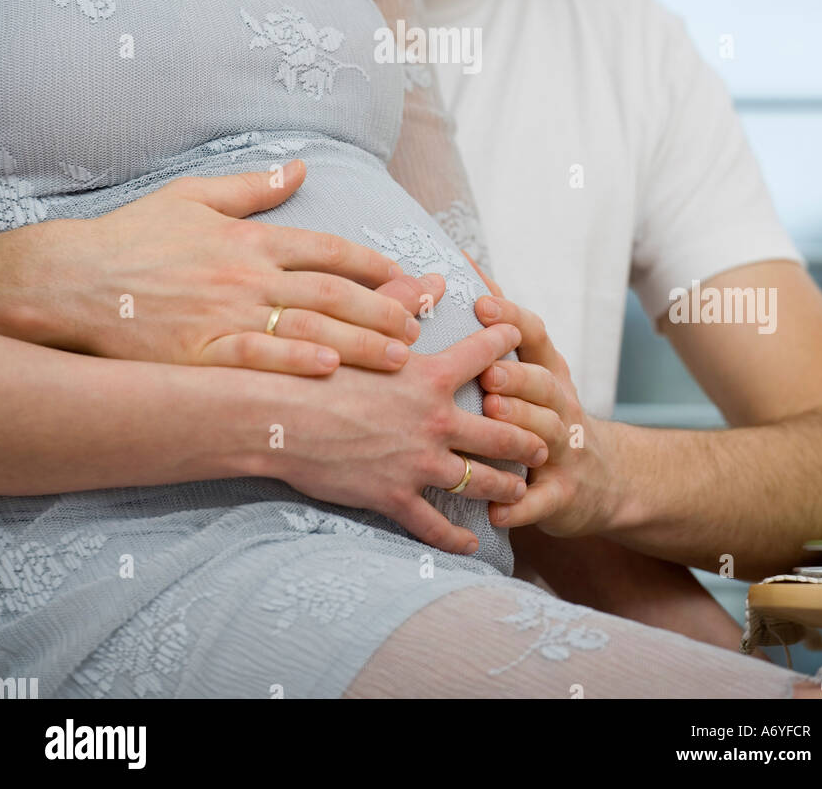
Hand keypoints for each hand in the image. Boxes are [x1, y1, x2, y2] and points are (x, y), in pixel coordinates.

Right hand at [0, 162, 426, 375]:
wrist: (73, 279)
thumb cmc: (132, 236)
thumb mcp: (192, 196)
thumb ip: (252, 186)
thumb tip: (300, 167)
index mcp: (249, 238)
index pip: (327, 248)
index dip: (373, 263)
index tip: (405, 275)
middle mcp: (246, 276)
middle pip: (332, 292)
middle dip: (383, 308)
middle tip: (421, 322)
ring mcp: (225, 316)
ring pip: (308, 327)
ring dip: (360, 341)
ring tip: (399, 354)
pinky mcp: (200, 353)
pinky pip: (258, 360)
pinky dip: (296, 362)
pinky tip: (331, 369)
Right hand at [250, 321, 550, 554]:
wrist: (277, 419)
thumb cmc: (311, 366)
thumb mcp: (359, 325)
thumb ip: (402, 300)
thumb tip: (433, 276)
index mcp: (430, 376)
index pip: (484, 355)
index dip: (507, 345)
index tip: (520, 342)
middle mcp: (436, 421)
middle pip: (499, 433)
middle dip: (526, 438)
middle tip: (544, 444)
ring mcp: (418, 463)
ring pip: (479, 481)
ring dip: (504, 486)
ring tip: (518, 489)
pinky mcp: (395, 497)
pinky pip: (436, 525)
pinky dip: (456, 538)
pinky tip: (472, 544)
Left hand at [474, 293, 621, 537]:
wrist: (609, 481)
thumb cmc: (551, 416)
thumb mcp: (540, 373)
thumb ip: (507, 333)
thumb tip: (471, 277)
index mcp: (551, 375)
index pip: (537, 338)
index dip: (511, 319)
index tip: (480, 303)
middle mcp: (562, 408)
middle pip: (543, 385)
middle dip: (516, 376)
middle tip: (486, 372)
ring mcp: (566, 452)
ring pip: (545, 435)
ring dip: (519, 426)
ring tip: (491, 418)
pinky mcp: (562, 496)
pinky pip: (541, 502)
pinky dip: (520, 508)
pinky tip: (495, 511)